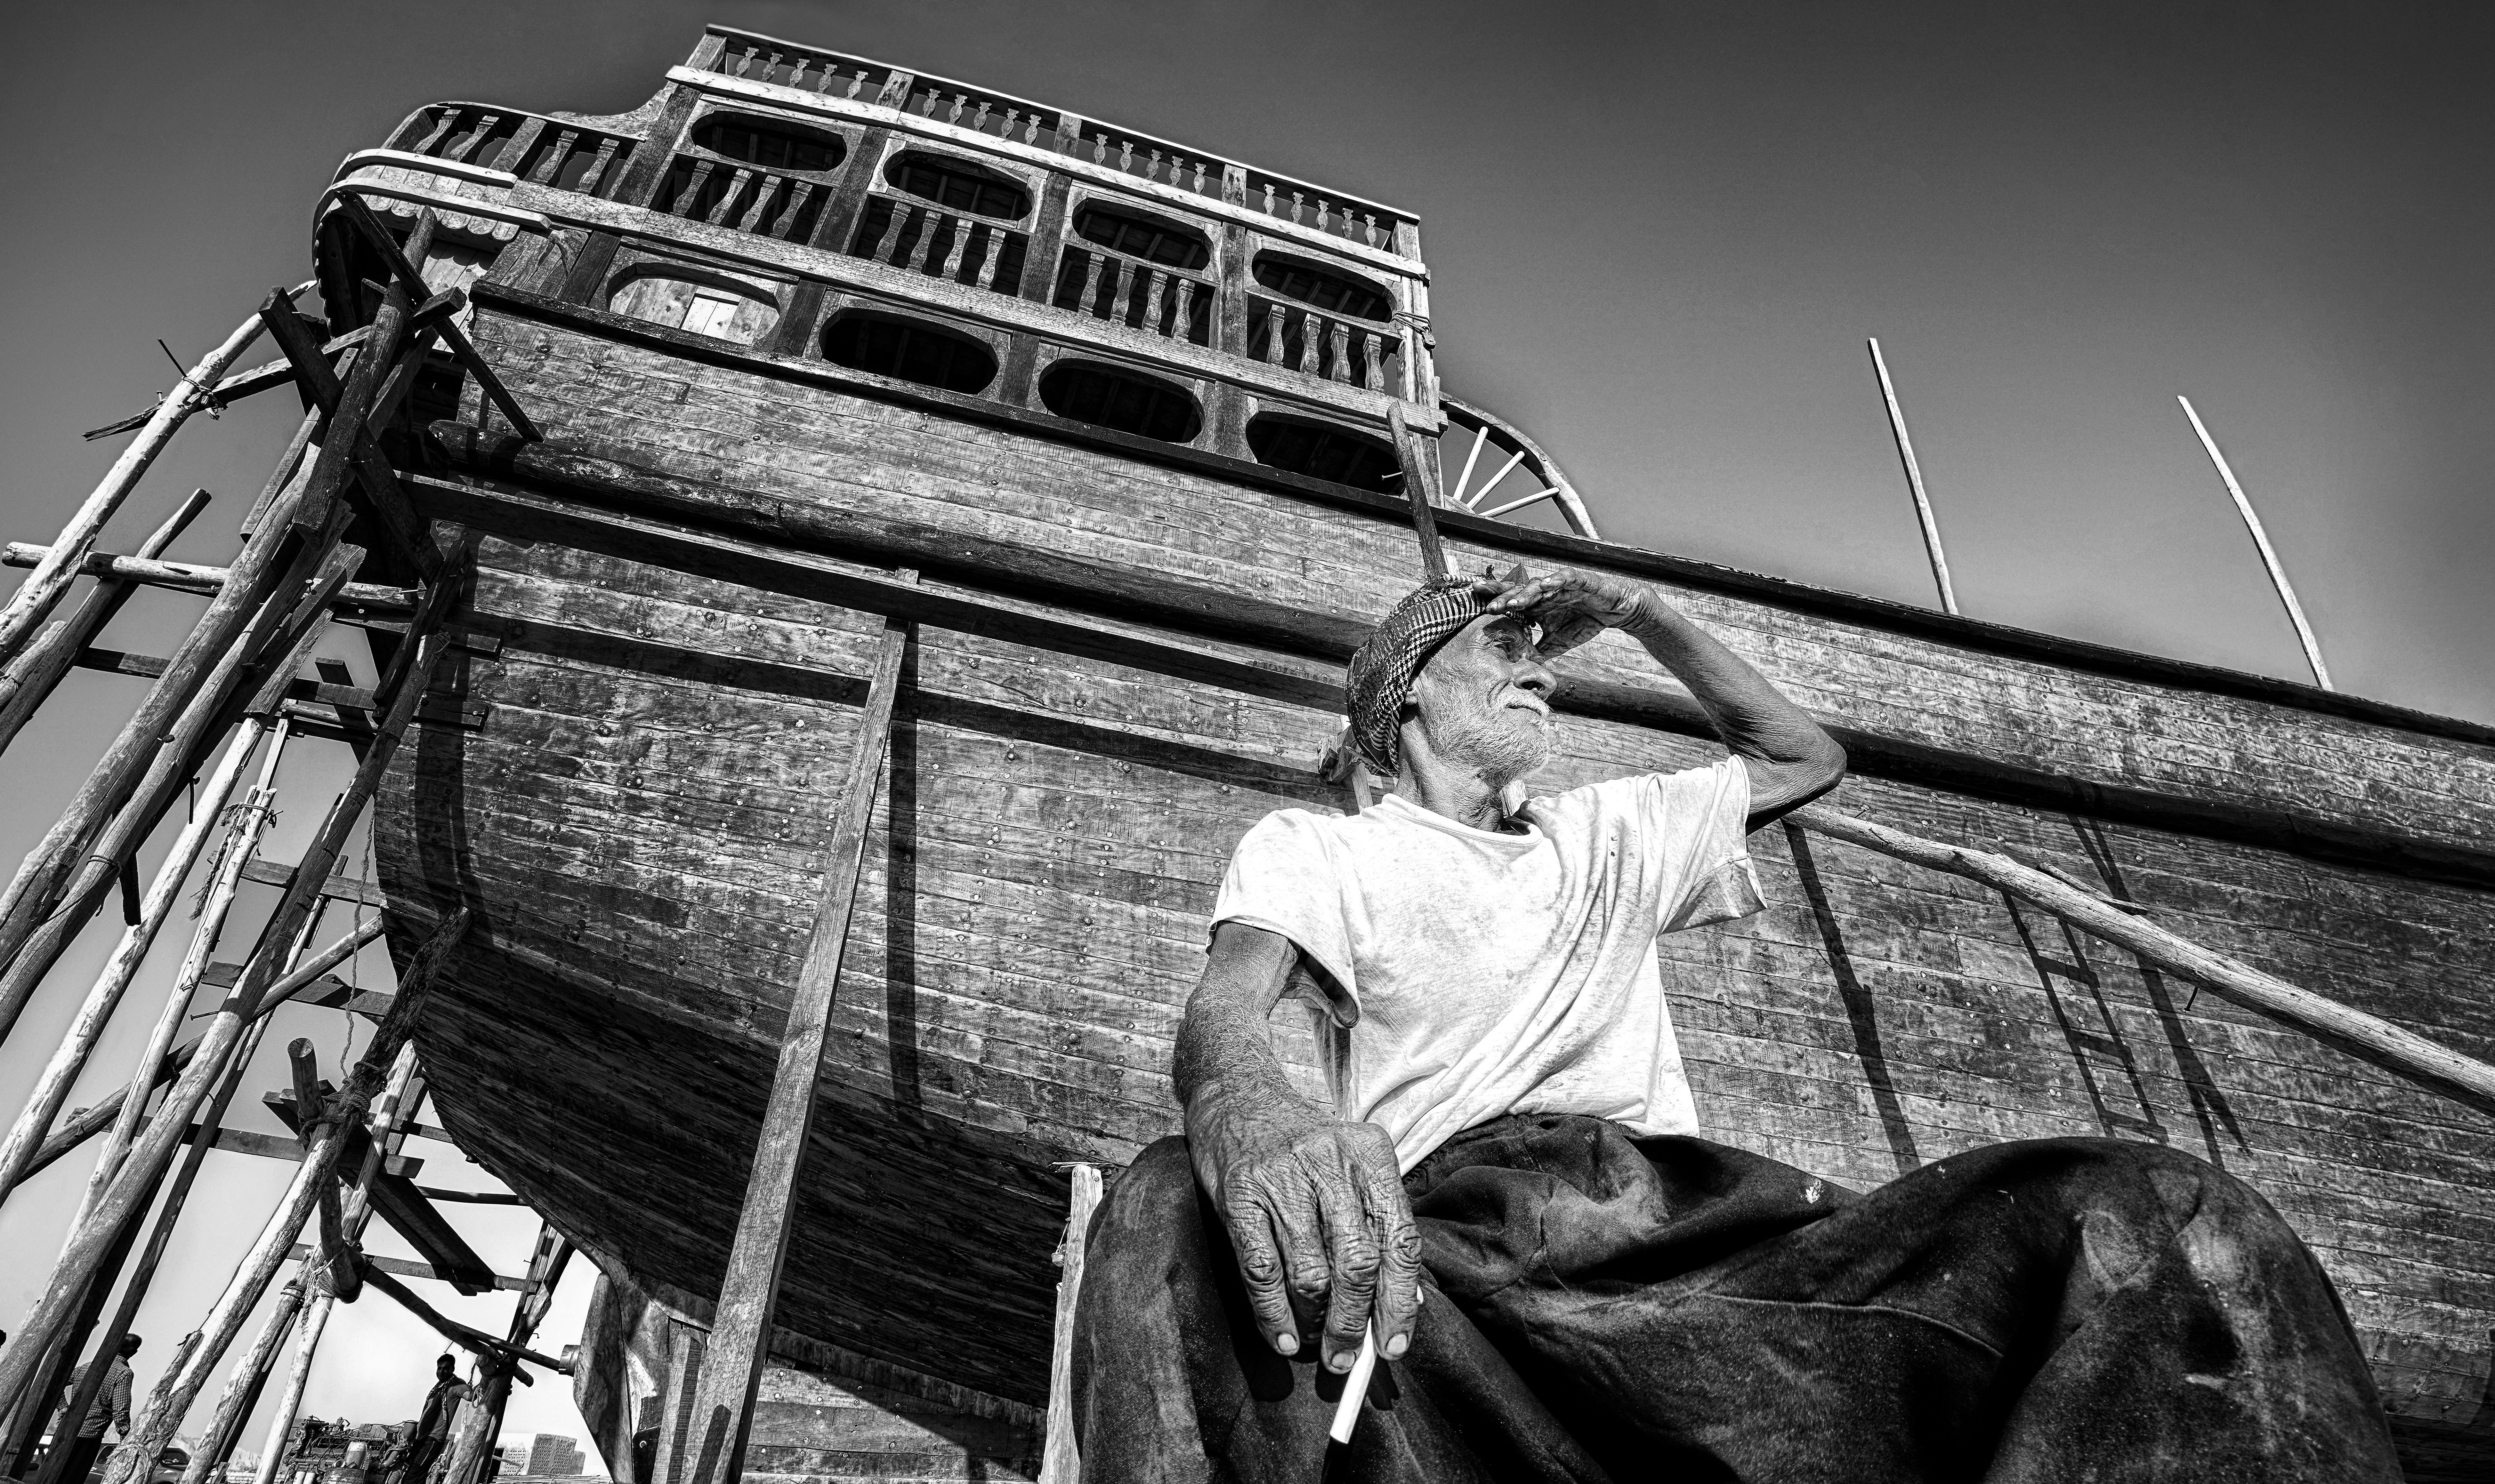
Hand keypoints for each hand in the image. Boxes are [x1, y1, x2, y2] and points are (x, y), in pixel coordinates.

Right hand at [1187, 1097, 1420, 1370]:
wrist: (1237, 1097)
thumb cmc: (1303, 1145)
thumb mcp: (1353, 1168)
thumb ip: (1382, 1227)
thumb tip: (1408, 1302)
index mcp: (1371, 1155)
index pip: (1400, 1240)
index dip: (1400, 1302)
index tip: (1395, 1345)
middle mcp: (1331, 1162)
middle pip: (1357, 1264)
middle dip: (1353, 1323)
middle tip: (1346, 1358)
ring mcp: (1282, 1177)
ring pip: (1310, 1273)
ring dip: (1313, 1323)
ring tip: (1312, 1341)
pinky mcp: (1240, 1195)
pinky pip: (1262, 1271)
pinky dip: (1272, 1314)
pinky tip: (1281, 1335)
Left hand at [1478, 568, 1654, 658]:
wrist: (1614, 611)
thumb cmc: (1583, 622)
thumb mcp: (1558, 643)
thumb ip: (1539, 651)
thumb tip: (1520, 667)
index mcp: (1535, 605)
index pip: (1510, 602)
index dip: (1494, 602)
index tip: (1476, 606)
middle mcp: (1543, 592)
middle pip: (1517, 591)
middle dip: (1501, 596)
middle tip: (1485, 603)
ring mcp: (1559, 584)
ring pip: (1538, 586)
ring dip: (1525, 593)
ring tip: (1512, 603)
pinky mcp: (1578, 580)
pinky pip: (1566, 578)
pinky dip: (1556, 580)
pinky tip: (1547, 583)